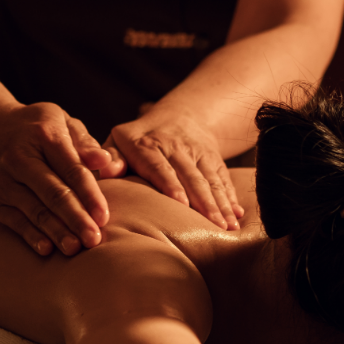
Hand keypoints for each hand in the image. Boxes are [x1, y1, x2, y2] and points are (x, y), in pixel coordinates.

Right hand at [0, 103, 125, 255]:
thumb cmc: (34, 127)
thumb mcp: (61, 121)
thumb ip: (85, 143)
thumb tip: (106, 162)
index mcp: (44, 136)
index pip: (71, 169)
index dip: (89, 195)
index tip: (104, 217)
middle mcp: (19, 158)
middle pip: (53, 193)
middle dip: (75, 219)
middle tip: (93, 240)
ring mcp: (4, 181)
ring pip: (35, 211)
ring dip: (56, 232)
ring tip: (75, 249)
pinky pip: (14, 221)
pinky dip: (30, 236)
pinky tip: (47, 249)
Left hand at [104, 108, 243, 230]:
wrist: (180, 116)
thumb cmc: (138, 140)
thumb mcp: (118, 140)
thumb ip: (109, 156)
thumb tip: (107, 170)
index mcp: (147, 144)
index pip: (160, 166)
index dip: (171, 185)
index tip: (180, 203)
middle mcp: (176, 147)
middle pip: (191, 177)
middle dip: (204, 202)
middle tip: (212, 226)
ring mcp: (199, 153)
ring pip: (210, 180)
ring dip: (220, 204)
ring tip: (227, 227)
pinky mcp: (215, 160)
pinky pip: (224, 180)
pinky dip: (231, 198)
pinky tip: (237, 216)